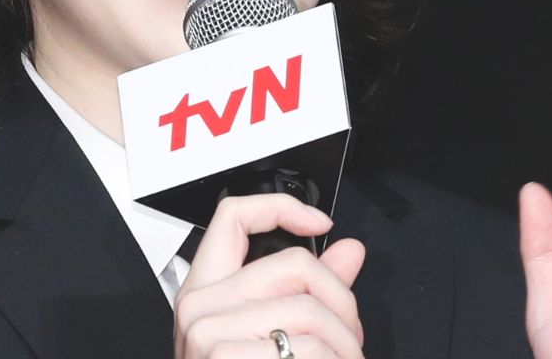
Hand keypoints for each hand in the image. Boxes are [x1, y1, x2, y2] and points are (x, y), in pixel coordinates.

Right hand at [174, 193, 366, 357]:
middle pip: (296, 264)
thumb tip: (351, 250)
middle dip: (344, 301)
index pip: (232, 217)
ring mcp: (207, 336)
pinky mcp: (224, 358)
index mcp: (206, 291)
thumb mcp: (270, 339)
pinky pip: (306, 348)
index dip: (281, 207)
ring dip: (347, 345)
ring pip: (311, 310)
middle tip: (352, 337)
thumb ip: (312, 292)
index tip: (321, 223)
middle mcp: (199, 307)